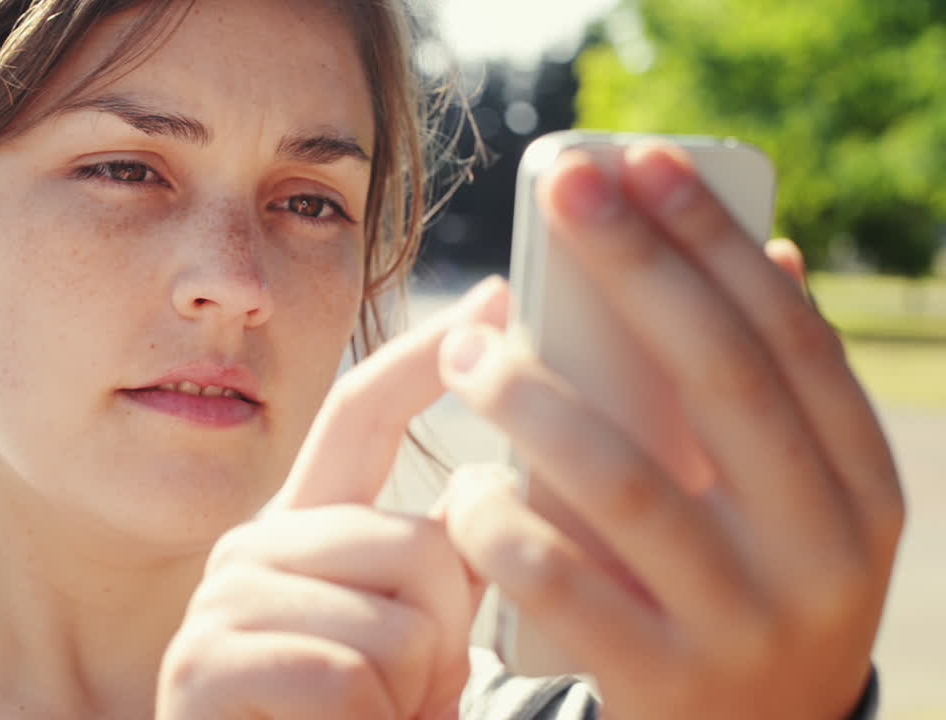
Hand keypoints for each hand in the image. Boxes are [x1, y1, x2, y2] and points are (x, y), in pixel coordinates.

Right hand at [157, 279, 508, 719]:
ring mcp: (222, 602)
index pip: (361, 415)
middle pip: (416, 543)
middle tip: (404, 692)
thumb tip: (506, 490)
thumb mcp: (415, 638)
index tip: (491, 298)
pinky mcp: (204, 667)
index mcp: (304, 525)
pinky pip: (347, 677)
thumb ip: (445, 562)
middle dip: (444, 638)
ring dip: (409, 697)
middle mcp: (253, 545)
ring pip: (394, 619)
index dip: (427, 358)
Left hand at [439, 142, 903, 718]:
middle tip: (559, 189)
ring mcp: (751, 626)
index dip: (716, 242)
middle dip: (634, 269)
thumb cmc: (741, 598)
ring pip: (629, 483)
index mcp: (860, 491)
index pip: (789, 339)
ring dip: (535, 399)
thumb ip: (769, 400)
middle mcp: (828, 554)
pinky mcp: (665, 684)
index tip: (644, 160)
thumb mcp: (780, 509)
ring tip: (467, 347)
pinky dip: (501, 524)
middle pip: (722, 379)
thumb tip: (767, 251)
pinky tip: (461, 490)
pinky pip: (565, 585)